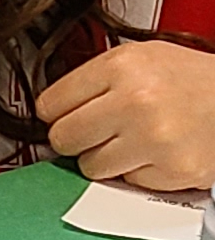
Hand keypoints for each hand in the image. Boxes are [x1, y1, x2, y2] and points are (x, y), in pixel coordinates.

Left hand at [35, 40, 214, 193]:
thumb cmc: (190, 78)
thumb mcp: (141, 57)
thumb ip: (95, 78)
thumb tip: (50, 107)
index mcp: (122, 66)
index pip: (50, 104)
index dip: (55, 113)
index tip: (62, 115)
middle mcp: (135, 102)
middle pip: (64, 138)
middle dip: (75, 138)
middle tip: (95, 131)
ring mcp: (154, 140)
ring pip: (90, 167)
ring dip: (104, 158)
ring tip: (129, 140)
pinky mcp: (171, 171)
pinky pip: (126, 182)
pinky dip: (136, 172)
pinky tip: (153, 152)